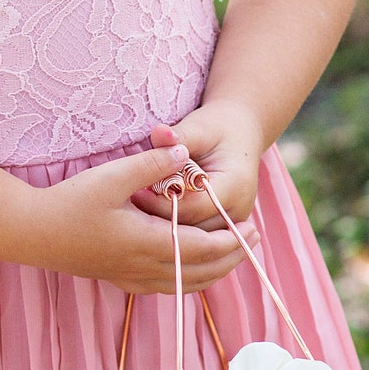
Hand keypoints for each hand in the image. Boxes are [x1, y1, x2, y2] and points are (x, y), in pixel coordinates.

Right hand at [24, 143, 247, 294]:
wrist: (30, 233)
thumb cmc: (69, 202)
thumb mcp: (112, 176)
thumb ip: (152, 165)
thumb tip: (185, 153)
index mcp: (147, 244)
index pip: (204, 249)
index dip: (232, 241)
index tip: (252, 226)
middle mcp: (142, 268)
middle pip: (201, 272)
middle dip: (231, 258)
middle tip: (253, 240)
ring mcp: (130, 278)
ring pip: (184, 284)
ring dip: (213, 271)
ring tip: (231, 254)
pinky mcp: (118, 279)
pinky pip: (165, 287)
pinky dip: (187, 279)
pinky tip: (192, 267)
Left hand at [132, 105, 264, 240]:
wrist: (239, 136)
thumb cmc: (216, 129)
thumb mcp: (198, 128)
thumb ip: (178, 135)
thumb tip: (159, 133)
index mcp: (235, 186)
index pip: (192, 207)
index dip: (161, 202)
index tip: (134, 192)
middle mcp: (238, 211)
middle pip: (192, 229)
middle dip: (159, 219)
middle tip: (129, 207)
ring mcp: (233, 224)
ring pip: (192, 242)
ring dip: (164, 228)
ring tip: (136, 214)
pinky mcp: (224, 229)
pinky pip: (194, 240)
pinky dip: (173, 230)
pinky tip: (150, 219)